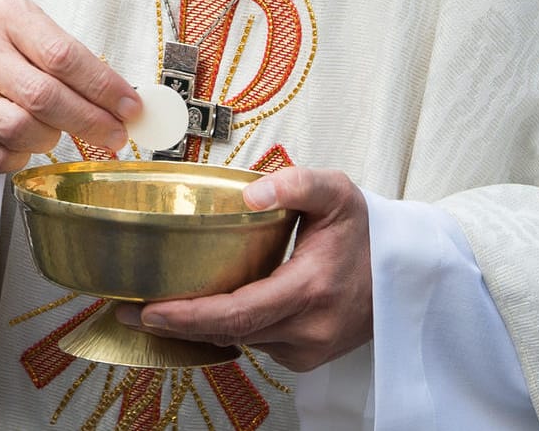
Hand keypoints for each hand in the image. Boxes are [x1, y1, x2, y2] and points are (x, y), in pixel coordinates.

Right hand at [0, 0, 142, 172]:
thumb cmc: (11, 57)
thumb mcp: (40, 41)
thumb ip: (81, 68)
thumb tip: (129, 108)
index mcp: (8, 18)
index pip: (63, 56)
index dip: (103, 87)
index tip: (131, 109)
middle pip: (43, 96)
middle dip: (89, 121)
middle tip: (115, 135)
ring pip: (19, 128)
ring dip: (50, 138)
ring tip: (56, 131)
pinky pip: (0, 156)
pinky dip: (23, 156)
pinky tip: (27, 143)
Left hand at [114, 167, 371, 371]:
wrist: (408, 273)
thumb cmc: (368, 232)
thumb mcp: (337, 192)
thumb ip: (296, 183)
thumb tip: (250, 194)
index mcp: (311, 289)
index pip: (236, 313)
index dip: (187, 316)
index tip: (147, 309)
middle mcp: (308, 328)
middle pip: (228, 334)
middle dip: (175, 325)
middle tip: (130, 310)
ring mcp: (307, 348)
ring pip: (239, 340)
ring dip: (198, 327)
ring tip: (156, 308)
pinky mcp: (305, 354)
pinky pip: (254, 342)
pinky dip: (226, 328)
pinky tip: (201, 310)